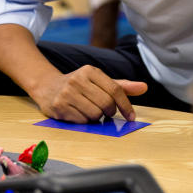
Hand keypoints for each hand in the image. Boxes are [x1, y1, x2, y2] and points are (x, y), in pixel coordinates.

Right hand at [30, 66, 147, 122]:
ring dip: (96, 117)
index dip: (126, 105)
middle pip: (106, 104)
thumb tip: (144, 87)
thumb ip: (122, 86)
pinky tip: (79, 113)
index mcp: (90, 71)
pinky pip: (82, 121)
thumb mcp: (99, 81)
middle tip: (106, 112)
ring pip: (95, 114)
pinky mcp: (59, 107)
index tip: (131, 117)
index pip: (115, 90)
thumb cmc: (79, 85)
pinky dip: (85, 121)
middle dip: (110, 112)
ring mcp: (67, 93)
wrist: (47, 86)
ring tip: (90, 110)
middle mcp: (78, 80)